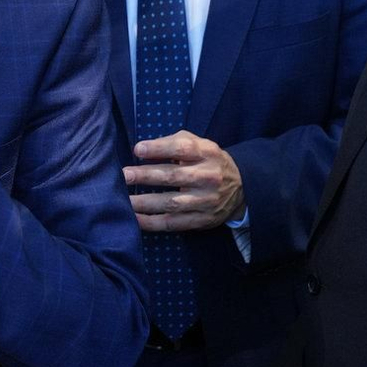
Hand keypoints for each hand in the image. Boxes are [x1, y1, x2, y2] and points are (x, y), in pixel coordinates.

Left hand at [123, 131, 244, 231]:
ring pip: (172, 203)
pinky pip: (174, 224)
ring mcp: (206, 201)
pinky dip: (153, 223)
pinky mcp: (202, 220)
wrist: (241, 187)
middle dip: (147, 176)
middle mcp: (208, 177)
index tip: (137, 150)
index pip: (183, 148)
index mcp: (207, 153)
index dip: (159, 148)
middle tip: (124, 175)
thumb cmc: (207, 161)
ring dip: (146, 202)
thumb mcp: (198, 144)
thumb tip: (142, 149)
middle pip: (175, 176)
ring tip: (125, 200)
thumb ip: (173, 142)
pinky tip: (136, 219)